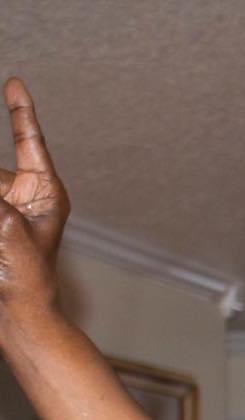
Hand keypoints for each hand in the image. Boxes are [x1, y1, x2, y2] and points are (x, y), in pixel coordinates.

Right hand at [0, 78, 69, 322]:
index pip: (29, 140)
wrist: (17, 316)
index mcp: (44, 190)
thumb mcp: (5, 227)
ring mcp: (2, 208)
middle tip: (5, 222)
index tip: (15, 82)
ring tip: (2, 233)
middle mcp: (22, 194)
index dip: (20, 110)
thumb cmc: (27, 278)